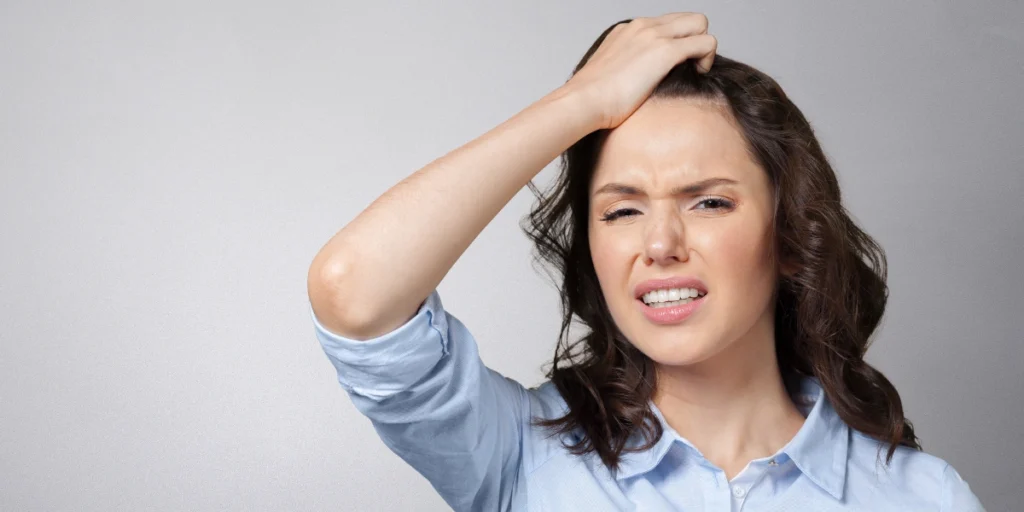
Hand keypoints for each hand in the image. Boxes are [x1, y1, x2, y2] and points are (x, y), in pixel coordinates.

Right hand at [563, 13, 717, 129]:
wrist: (583, 101)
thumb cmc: (592, 99)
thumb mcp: (608, 75)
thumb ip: (624, 69)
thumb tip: (634, 82)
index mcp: (628, 30)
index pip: (667, 23)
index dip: (678, 42)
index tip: (674, 66)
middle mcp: (642, 26)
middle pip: (688, 18)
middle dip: (695, 40)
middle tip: (689, 66)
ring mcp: (654, 36)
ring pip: (700, 23)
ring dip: (702, 47)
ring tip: (693, 70)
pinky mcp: (665, 52)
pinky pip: (705, 42)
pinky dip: (706, 58)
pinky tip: (696, 75)